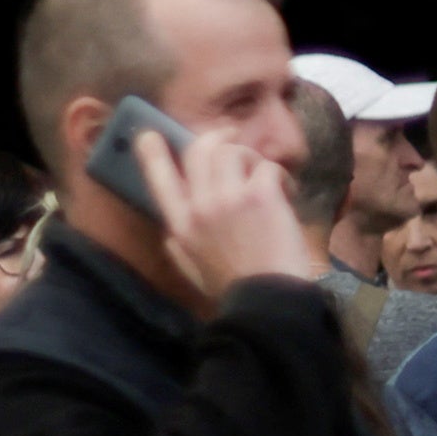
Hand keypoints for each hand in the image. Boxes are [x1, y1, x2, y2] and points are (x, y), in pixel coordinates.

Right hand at [133, 123, 322, 305]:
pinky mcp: (260, 195)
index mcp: (180, 224)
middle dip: (217, 139)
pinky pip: (267, 166)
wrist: (269, 300)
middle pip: (199, 150)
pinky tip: (287, 191)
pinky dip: (280, 176)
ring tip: (264, 175)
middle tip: (232, 138)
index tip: (149, 135)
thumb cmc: (233, 287)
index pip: (157, 177)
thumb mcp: (191, 267)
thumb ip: (178, 242)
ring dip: (252, 157)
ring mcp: (229, 197)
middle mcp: (199, 205)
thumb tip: (170, 228)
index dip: (152, 152)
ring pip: (233, 151)